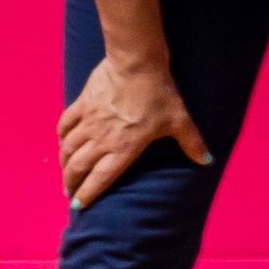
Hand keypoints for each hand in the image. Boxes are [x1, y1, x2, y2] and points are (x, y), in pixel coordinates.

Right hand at [56, 55, 212, 209]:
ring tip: (64, 173)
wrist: (136, 62)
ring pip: (69, 148)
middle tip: (69, 192)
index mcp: (123, 148)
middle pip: (79, 167)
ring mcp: (89, 121)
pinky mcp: (82, 104)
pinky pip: (65, 124)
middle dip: (71, 183)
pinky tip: (62, 142)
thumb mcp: (179, 120)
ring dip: (64, 164)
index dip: (87, 194)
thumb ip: (191, 142)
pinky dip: (61, 136)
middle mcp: (102, 139)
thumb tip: (207, 160)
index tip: (77, 206)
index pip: (100, 178)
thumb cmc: (158, 93)